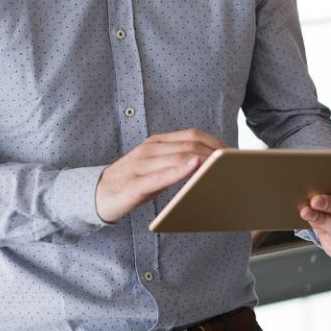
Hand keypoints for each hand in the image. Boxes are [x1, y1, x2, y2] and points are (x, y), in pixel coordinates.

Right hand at [96, 129, 224, 222]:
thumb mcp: (155, 168)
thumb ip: (176, 162)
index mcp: (156, 143)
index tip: (232, 152)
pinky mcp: (135, 184)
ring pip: (177, 157)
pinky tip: (194, 167)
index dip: (214, 141)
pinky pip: (160, 175)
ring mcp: (141, 165)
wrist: (96, 195)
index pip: (191, 135)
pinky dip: (179, 170)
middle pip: (188, 145)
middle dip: (214, 153)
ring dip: (202, 160)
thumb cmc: (131, 182)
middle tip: (233, 163)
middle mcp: (149, 150)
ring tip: (222, 166)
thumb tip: (207, 164)